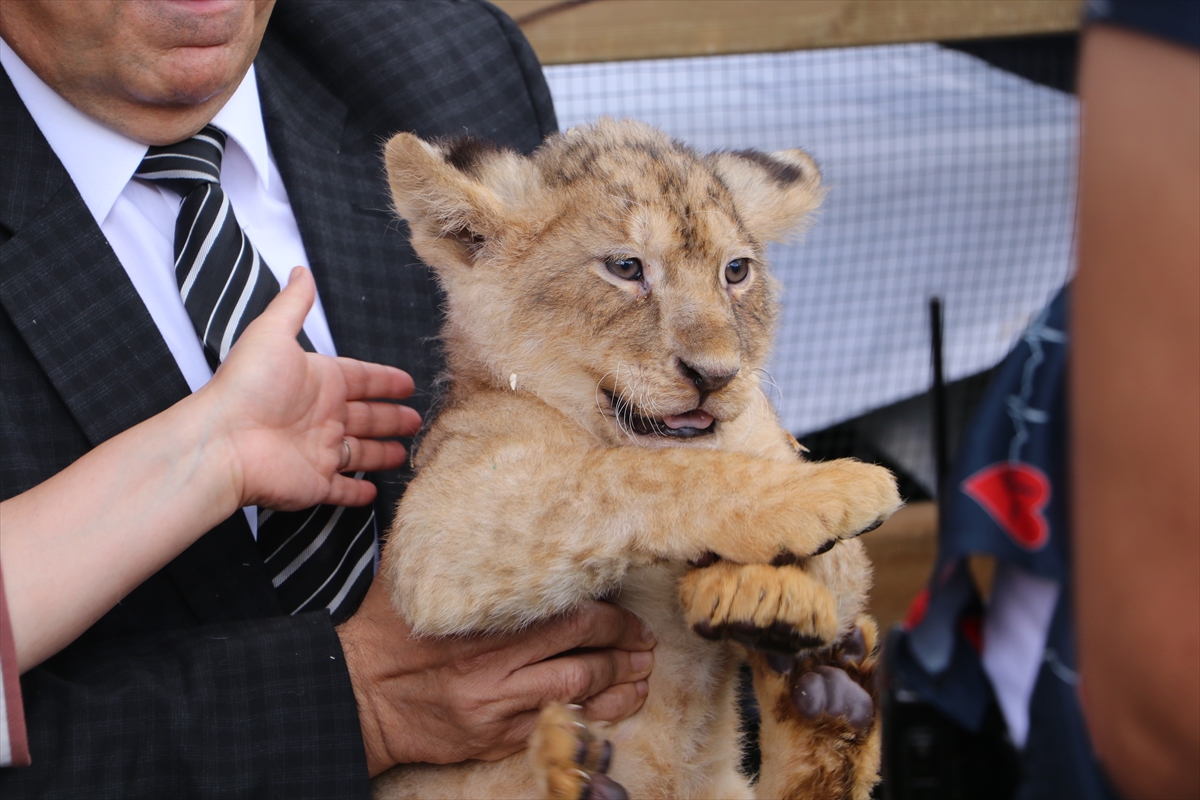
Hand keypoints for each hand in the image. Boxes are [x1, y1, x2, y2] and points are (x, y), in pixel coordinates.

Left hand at [201, 267, 421, 510]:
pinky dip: (358, 492)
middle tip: (415, 420)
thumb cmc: (249, 386)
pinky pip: (342, 490)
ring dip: (381, 453)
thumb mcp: (272, 333)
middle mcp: (322, 417)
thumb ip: (293, 304)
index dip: (385, 381)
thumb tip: (300, 270)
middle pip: (367, 417)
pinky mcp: (316, 484)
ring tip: (404, 453)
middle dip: (391, 418)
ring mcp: (319, 452)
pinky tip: (374, 492)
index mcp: (319, 382)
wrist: (224, 441)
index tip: (407, 384)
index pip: (362, 379)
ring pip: (360, 453)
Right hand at [337, 577, 656, 775]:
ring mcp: (498, 708)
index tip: (625, 610)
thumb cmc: (387, 630)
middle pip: (582, 652)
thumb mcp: (410, 575)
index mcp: (483, 622)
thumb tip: (475, 495)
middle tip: (646, 641)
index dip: (607, 614)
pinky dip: (592, 716)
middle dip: (623, 646)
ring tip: (642, 674)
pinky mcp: (495, 738)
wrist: (355, 695)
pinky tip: (614, 706)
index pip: (566, 614)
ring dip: (618, 684)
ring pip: (577, 693)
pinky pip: (556, 726)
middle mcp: (495, 667)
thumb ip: (452, 545)